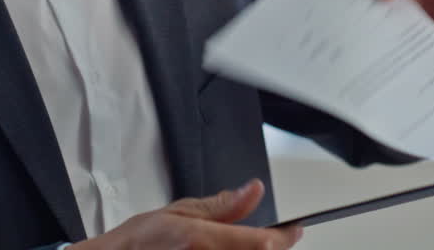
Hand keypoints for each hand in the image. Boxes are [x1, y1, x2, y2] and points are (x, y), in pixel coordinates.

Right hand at [71, 179, 303, 249]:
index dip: (285, 237)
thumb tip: (252, 190)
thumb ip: (220, 205)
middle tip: (268, 237)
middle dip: (269, 247)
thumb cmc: (139, 241)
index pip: (261, 242)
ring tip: (243, 242)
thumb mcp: (178, 212)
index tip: (294, 230)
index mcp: (201, 240)